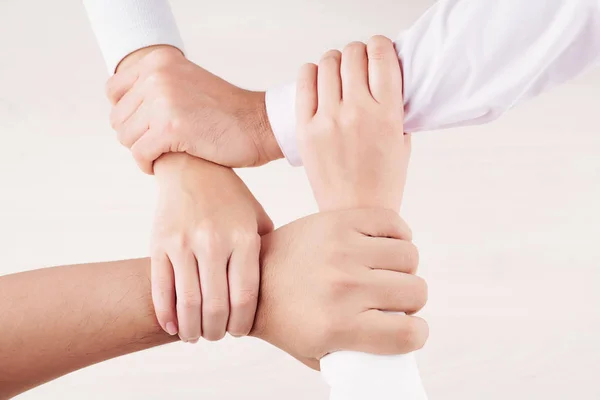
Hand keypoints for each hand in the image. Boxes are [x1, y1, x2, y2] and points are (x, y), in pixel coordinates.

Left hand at [106, 46, 282, 173]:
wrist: (260, 124)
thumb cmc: (226, 112)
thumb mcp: (187, 83)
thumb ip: (156, 87)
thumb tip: (120, 112)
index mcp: (159, 61)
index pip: (113, 91)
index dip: (127, 113)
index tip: (147, 125)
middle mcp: (157, 75)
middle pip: (119, 119)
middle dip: (137, 136)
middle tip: (161, 143)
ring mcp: (163, 101)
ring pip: (127, 138)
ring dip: (144, 151)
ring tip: (166, 152)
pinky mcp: (171, 128)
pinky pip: (140, 155)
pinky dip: (148, 165)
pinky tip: (165, 163)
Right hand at [152, 153, 272, 341]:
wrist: (191, 166)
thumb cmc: (229, 198)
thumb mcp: (256, 218)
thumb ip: (264, 251)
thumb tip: (276, 287)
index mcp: (244, 237)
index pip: (246, 296)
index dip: (242, 323)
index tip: (239, 331)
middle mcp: (214, 241)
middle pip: (216, 306)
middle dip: (216, 332)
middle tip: (217, 336)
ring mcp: (184, 243)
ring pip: (188, 303)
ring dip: (191, 329)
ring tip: (195, 335)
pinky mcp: (159, 243)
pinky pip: (161, 289)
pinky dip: (166, 315)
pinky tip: (173, 326)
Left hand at [251, 208, 427, 369]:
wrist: (252, 278)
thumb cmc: (287, 320)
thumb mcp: (317, 354)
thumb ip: (358, 358)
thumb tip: (396, 356)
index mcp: (338, 325)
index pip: (408, 333)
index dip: (415, 334)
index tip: (406, 329)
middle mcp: (343, 286)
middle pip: (416, 291)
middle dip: (410, 301)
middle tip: (391, 300)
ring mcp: (341, 250)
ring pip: (409, 256)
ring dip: (403, 268)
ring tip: (385, 272)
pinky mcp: (338, 222)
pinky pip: (393, 224)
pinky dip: (396, 235)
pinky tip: (382, 247)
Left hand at [296, 36, 409, 212]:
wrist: (354, 213)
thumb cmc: (382, 181)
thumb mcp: (401, 141)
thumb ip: (395, 107)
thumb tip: (386, 77)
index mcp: (387, 115)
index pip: (381, 56)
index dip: (379, 45)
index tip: (378, 50)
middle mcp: (357, 112)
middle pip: (353, 54)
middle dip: (358, 52)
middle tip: (358, 64)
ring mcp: (328, 120)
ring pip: (328, 62)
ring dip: (335, 61)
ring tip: (338, 73)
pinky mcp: (305, 128)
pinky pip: (304, 80)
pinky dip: (312, 72)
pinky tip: (319, 80)